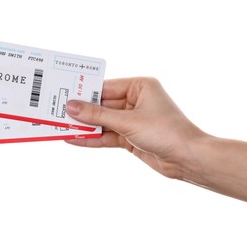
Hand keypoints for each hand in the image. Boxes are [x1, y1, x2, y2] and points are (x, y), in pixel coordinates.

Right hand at [65, 77, 205, 178]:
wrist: (188, 159)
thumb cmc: (166, 132)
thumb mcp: (128, 121)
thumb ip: (97, 115)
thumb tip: (72, 107)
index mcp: (139, 87)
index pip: (105, 87)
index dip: (84, 93)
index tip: (63, 95)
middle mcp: (135, 101)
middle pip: (101, 105)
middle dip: (81, 112)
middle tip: (57, 112)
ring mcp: (132, 120)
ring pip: (102, 121)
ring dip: (84, 126)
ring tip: (61, 126)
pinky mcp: (130, 137)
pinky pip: (106, 135)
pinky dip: (92, 138)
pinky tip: (74, 139)